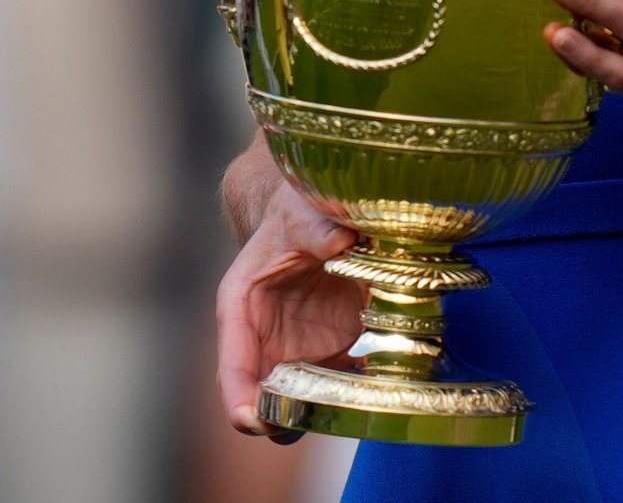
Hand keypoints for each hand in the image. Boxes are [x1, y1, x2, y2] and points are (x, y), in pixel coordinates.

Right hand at [216, 179, 361, 438]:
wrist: (319, 210)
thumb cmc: (297, 210)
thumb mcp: (301, 213)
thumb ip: (315, 229)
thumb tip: (339, 241)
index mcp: (241, 306)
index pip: (232, 359)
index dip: (237, 392)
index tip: (249, 419)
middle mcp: (264, 337)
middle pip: (261, 394)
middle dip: (279, 417)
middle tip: (307, 422)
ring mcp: (297, 349)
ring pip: (298, 399)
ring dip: (318, 412)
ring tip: (348, 408)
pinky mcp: (331, 349)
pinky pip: (337, 385)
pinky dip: (354, 393)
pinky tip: (379, 386)